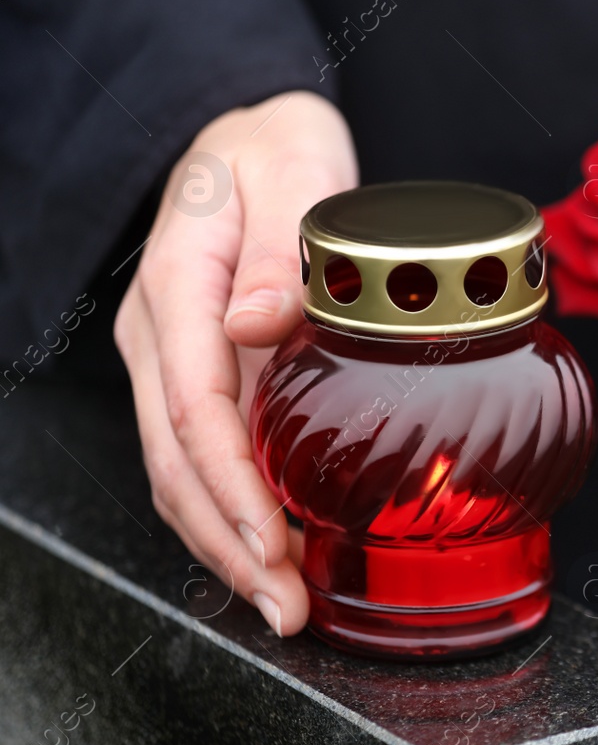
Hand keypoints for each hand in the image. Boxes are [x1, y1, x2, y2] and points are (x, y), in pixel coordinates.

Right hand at [114, 91, 357, 635]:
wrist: (246, 135)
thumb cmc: (273, 152)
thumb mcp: (291, 175)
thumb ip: (278, 253)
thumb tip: (257, 326)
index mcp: (178, 288)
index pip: (194, 409)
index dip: (231, 488)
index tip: (275, 547)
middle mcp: (160, 334)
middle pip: (176, 463)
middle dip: (230, 545)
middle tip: (287, 609)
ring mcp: (169, 359)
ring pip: (178, 473)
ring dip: (226, 544)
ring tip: (282, 603)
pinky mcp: (193, 374)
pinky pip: (197, 456)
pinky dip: (228, 513)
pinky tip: (270, 553)